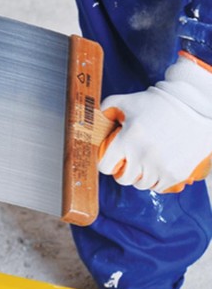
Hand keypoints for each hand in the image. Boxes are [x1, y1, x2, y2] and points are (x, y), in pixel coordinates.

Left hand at [98, 53, 211, 192]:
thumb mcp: (129, 101)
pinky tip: (156, 170)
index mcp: (128, 138)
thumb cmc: (159, 103)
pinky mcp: (176, 174)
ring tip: (142, 166)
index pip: (105, 166)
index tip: (110, 161)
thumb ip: (108, 107)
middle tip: (127, 164)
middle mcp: (143, 155)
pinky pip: (158, 187)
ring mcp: (160, 166)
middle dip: (122, 172)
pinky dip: (156, 181)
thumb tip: (94, 116)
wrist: (195, 107)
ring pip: (141, 185)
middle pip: (123, 179)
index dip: (105, 164)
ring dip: (139, 177)